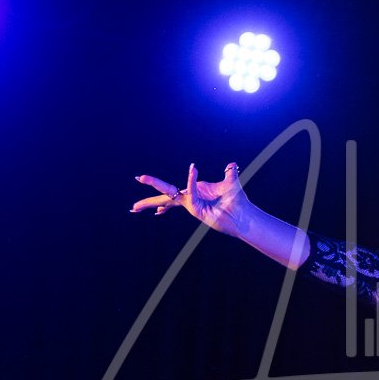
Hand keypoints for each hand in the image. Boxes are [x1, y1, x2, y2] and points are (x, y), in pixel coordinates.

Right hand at [131, 162, 245, 232]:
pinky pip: (190, 193)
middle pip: (166, 195)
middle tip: (135, 191)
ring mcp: (192, 205)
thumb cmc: (237, 201)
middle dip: (150, 192)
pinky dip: (191, 182)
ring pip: (168, 198)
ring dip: (152, 200)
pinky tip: (193, 170)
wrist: (243, 216)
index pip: (174, 190)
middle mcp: (190, 199)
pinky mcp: (196, 209)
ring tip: (135, 206)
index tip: (147, 189)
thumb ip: (229, 172)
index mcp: (195, 191)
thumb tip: (232, 164)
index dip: (160, 188)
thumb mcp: (231, 182)